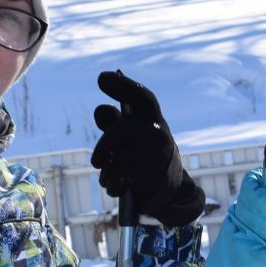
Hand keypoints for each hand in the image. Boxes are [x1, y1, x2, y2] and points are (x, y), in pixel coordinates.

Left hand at [90, 71, 206, 226]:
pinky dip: (115, 184)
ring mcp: (160, 149)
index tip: (102, 78)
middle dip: (102, 150)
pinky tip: (113, 188)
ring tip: (106, 180)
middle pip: (117, 133)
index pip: (138, 95)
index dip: (122, 86)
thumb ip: (111, 120)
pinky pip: (126, 176)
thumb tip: (102, 110)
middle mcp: (158, 128)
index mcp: (150, 114)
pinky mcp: (158, 171)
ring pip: (119, 158)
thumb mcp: (126, 135)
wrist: (168, 184)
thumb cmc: (140, 153)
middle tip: (97, 163)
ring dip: (107, 172)